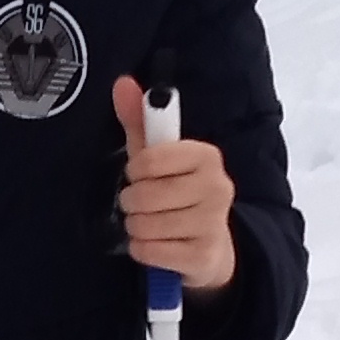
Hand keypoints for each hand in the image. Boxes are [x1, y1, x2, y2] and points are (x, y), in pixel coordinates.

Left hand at [112, 78, 235, 294]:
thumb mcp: (157, 157)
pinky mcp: (204, 256)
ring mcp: (214, 223)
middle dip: (132, 202)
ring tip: (148, 224)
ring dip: (136, 227)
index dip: (136, 170)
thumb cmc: (177, 194)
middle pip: (145, 195)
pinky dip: (143, 249)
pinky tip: (155, 245)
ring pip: (146, 224)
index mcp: (207, 156)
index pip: (150, 160)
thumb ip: (139, 121)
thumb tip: (122, 83)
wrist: (209, 247)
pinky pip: (151, 251)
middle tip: (141, 203)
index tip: (142, 174)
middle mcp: (218, 187)